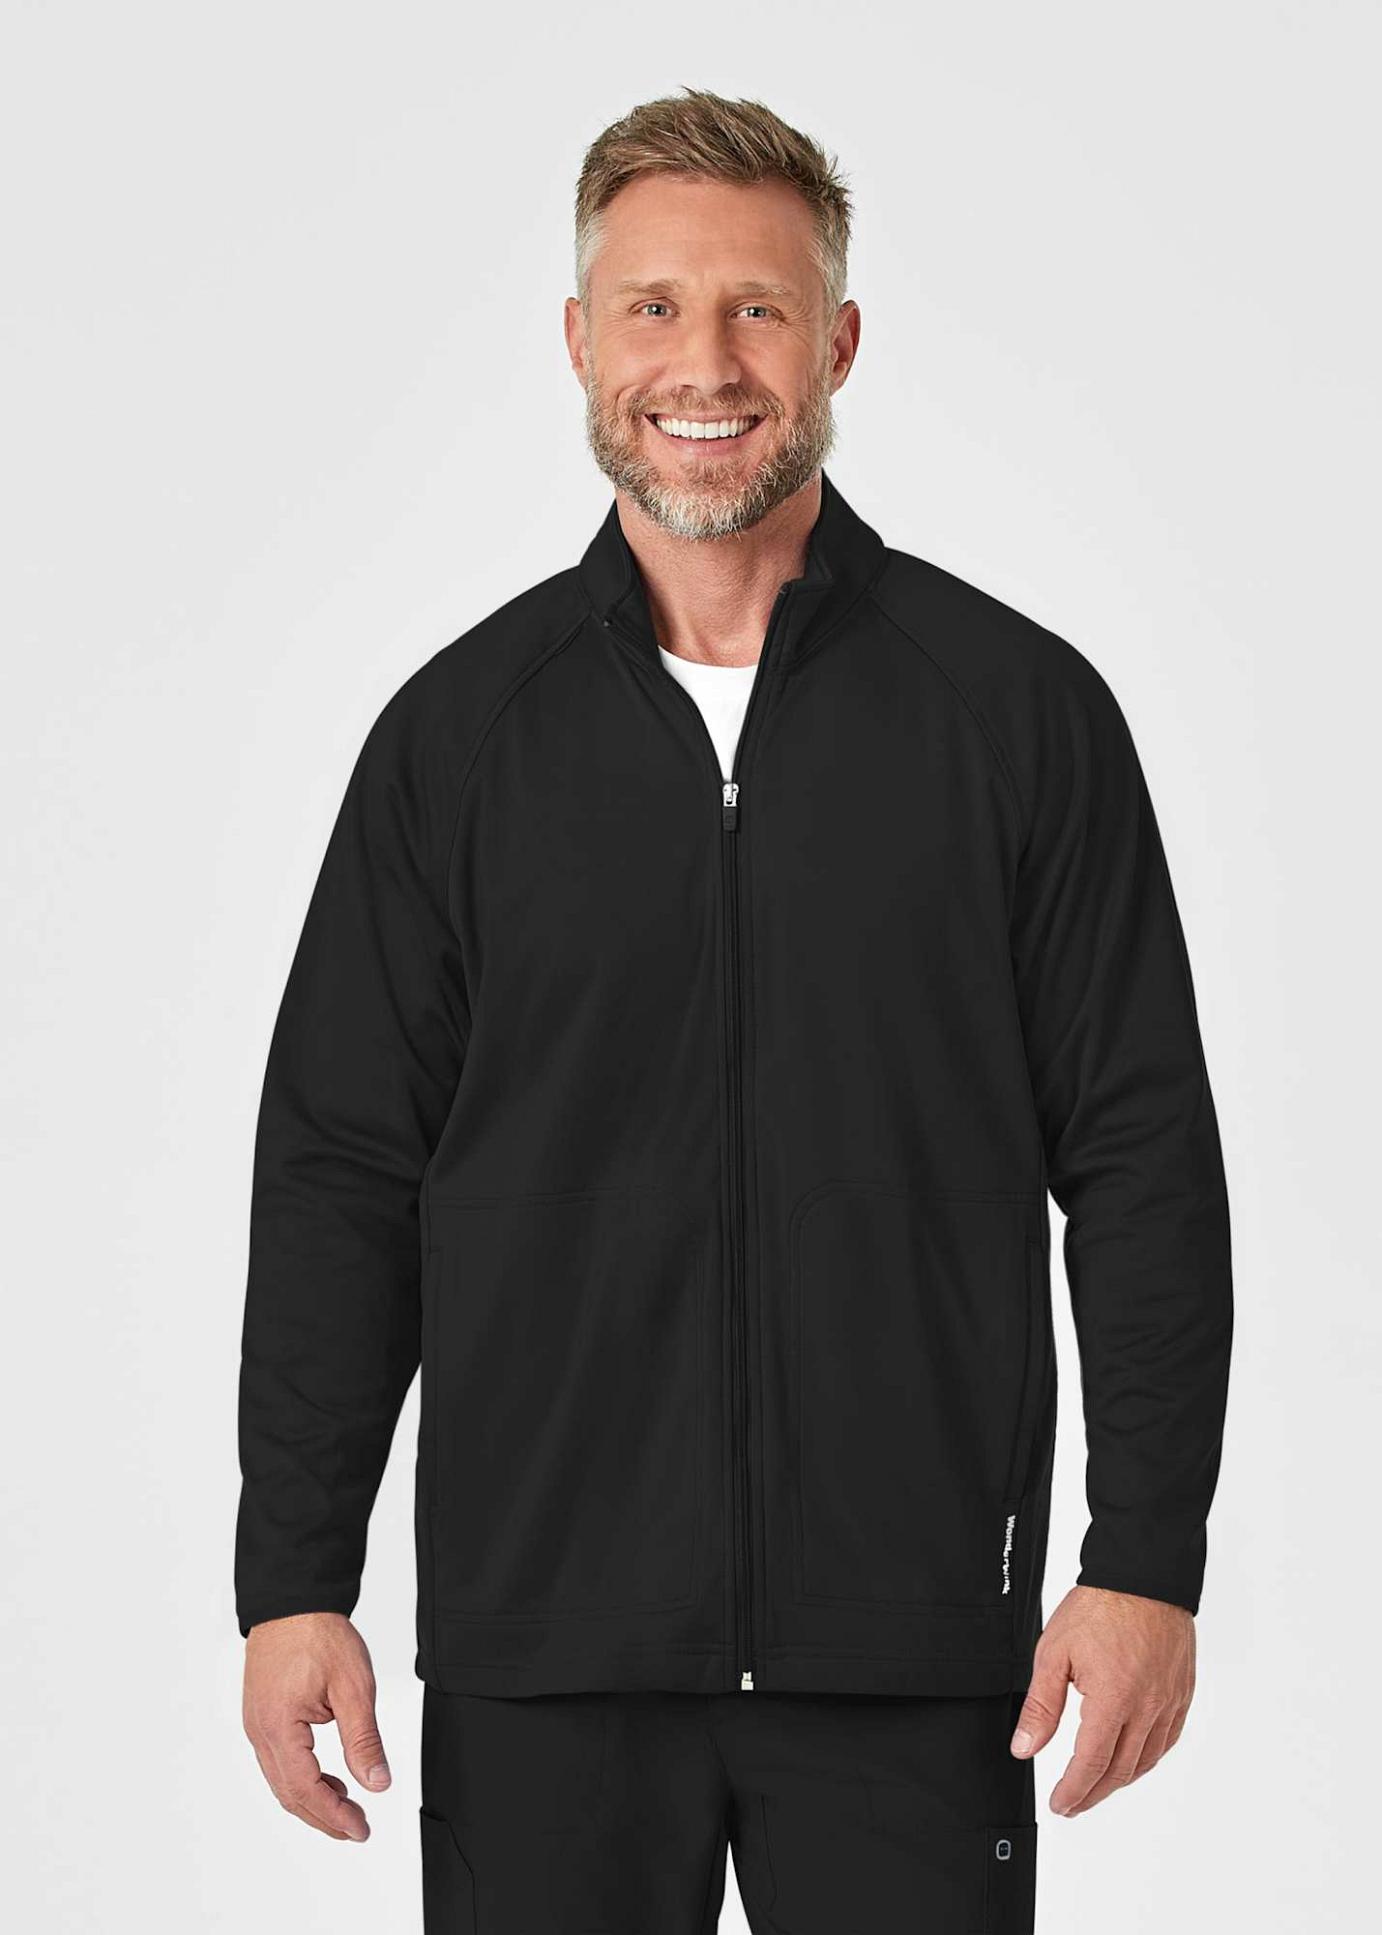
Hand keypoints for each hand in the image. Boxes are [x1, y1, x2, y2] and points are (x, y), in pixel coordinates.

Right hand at [242, 1611, 391, 1840]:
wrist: (293, 1600)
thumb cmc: (318, 1634)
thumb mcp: (353, 1687)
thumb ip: (364, 1740)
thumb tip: (377, 1783)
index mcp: (279, 1726)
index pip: (305, 1789)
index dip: (334, 1816)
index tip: (360, 1830)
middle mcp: (260, 1730)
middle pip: (289, 1793)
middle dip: (324, 1817)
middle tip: (357, 1828)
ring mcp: (257, 1723)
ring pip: (282, 1780)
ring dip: (313, 1799)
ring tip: (347, 1807)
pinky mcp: (262, 1714)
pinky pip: (279, 1760)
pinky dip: (303, 1777)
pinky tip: (329, 1778)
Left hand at [1008, 1584, 1195, 1816]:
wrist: (1143, 1575)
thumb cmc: (1101, 1606)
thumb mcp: (1054, 1652)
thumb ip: (1041, 1706)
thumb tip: (1025, 1748)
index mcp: (1113, 1700)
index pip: (1091, 1764)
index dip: (1072, 1791)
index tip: (1059, 1804)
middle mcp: (1147, 1708)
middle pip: (1119, 1770)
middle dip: (1093, 1793)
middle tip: (1073, 1803)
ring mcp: (1169, 1702)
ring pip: (1146, 1760)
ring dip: (1119, 1781)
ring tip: (1096, 1787)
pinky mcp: (1181, 1693)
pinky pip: (1167, 1740)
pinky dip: (1147, 1758)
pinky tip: (1132, 1760)